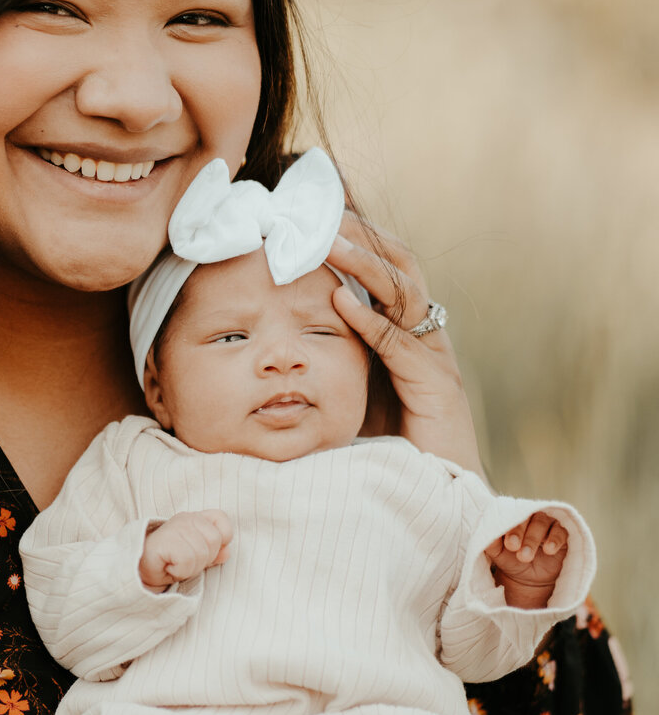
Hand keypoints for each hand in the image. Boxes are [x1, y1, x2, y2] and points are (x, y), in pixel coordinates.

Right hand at [139, 509, 232, 589]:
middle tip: (185, 562)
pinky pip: (187, 560)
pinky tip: (168, 567)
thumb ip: (213, 553)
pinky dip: (180, 571)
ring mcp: (174, 527)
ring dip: (190, 568)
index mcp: (195, 518)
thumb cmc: (168, 562)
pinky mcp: (165, 540)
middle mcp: (186, 518)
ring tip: (175, 565)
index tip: (205, 551)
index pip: (221, 519)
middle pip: (215, 541)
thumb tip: (227, 553)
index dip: (221, 539)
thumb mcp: (196, 557)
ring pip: (201, 553)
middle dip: (204, 559)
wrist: (138, 570)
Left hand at [325, 214, 483, 475]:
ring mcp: (433, 360)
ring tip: (328, 242)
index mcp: (405, 334)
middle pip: (399, 268)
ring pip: (404, 294)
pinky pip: (401, 345)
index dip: (357, 242)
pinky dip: (372, 321)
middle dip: (362, 238)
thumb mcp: (351, 393)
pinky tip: (342, 304)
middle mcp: (424, 338)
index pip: (385, 272)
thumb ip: (330, 361)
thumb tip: (278, 342)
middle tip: (319, 213)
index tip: (315, 215)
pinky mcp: (436, 389)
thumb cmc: (387, 449)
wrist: (434, 501)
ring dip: (366, 266)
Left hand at [486, 512, 567, 608]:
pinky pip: (560, 531)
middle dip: (520, 533)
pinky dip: (555, 539)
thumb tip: (485, 534)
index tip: (508, 544)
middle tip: (515, 549)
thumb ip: (491, 544)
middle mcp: (530, 517)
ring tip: (526, 556)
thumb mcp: (499, 555)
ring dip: (534, 538)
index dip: (510, 528)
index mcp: (513, 518)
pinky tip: (549, 550)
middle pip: (527, 518)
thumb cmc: (512, 561)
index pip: (511, 515)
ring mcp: (547, 524)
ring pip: (542, 523)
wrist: (529, 579)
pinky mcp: (562, 533)